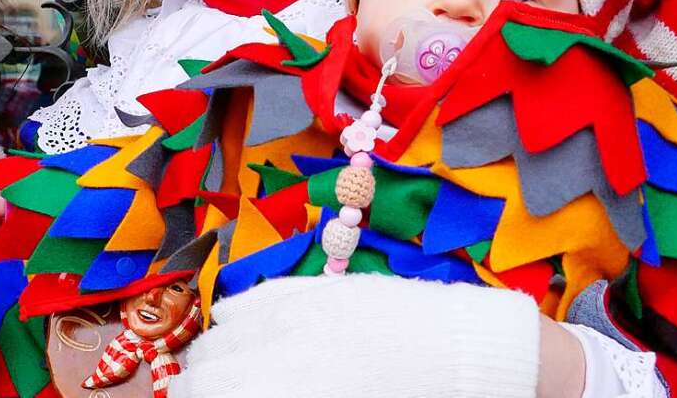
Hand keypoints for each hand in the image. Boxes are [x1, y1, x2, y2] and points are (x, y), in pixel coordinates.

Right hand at [170, 274, 540, 397]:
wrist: (477, 357)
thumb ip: (285, 392)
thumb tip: (246, 391)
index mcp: (300, 380)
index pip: (214, 388)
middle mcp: (292, 342)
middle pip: (209, 365)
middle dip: (199, 385)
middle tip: (203, 396)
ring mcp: (304, 308)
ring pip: (226, 330)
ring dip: (213, 357)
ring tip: (219, 375)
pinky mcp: (321, 289)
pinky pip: (257, 299)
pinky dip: (236, 320)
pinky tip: (235, 331)